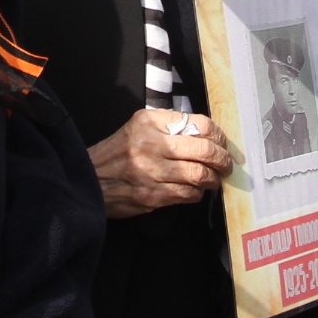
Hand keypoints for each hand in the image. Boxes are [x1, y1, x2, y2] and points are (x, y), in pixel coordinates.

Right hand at [90, 108, 232, 217]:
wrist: (90, 180)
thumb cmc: (118, 154)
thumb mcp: (138, 128)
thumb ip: (168, 127)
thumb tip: (206, 136)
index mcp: (150, 122)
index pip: (199, 124)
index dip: (218, 137)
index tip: (222, 144)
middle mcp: (151, 143)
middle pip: (204, 151)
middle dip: (223, 160)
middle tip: (227, 165)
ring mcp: (152, 171)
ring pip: (200, 175)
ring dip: (213, 179)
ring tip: (214, 179)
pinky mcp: (152, 195)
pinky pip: (188, 194)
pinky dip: (197, 193)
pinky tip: (194, 190)